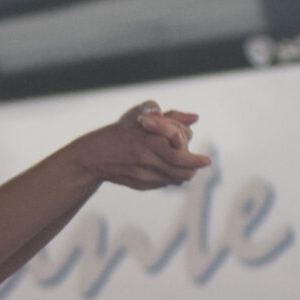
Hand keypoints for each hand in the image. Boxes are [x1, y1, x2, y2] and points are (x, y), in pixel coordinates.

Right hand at [80, 102, 209, 192]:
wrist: (93, 157)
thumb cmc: (118, 131)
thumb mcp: (140, 115)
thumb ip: (169, 115)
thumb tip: (194, 118)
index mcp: (147, 141)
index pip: (181, 152)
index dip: (194, 155)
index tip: (207, 159)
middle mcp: (147, 160)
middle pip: (184, 171)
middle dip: (195, 166)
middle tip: (201, 161)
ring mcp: (144, 176)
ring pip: (178, 179)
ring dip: (185, 171)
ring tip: (184, 162)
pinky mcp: (142, 185)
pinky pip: (166, 182)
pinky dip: (171, 174)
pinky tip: (165, 165)